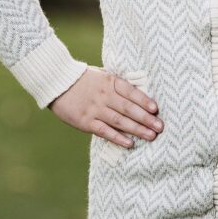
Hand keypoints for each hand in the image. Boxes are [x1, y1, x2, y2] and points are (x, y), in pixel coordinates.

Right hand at [48, 67, 163, 150]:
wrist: (56, 82)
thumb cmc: (82, 79)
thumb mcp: (101, 75)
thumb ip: (117, 84)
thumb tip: (137, 94)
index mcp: (110, 81)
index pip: (131, 92)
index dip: (144, 100)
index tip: (156, 109)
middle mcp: (104, 96)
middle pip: (129, 108)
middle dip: (146, 118)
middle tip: (160, 126)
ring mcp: (95, 109)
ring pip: (120, 121)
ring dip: (137, 129)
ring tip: (151, 136)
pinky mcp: (85, 122)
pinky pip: (105, 131)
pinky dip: (118, 138)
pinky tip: (130, 143)